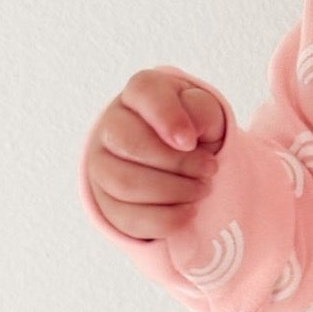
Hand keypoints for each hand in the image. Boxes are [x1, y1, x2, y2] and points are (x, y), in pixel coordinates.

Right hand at [84, 67, 228, 240]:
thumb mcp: (207, 114)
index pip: (144, 92)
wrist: (184, 163)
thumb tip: (191, 128)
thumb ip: (203, 110)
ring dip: (174, 192)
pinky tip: (189, 211)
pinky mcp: (107, 202)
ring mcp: (102, 165)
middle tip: (210, 169)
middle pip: (130, 144)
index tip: (191, 142)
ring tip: (201, 189)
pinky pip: (129, 217)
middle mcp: (112, 125)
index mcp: (141, 92)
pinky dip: (167, 219)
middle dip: (178, 163)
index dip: (168, 118)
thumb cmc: (195, 130)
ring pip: (125, 184)